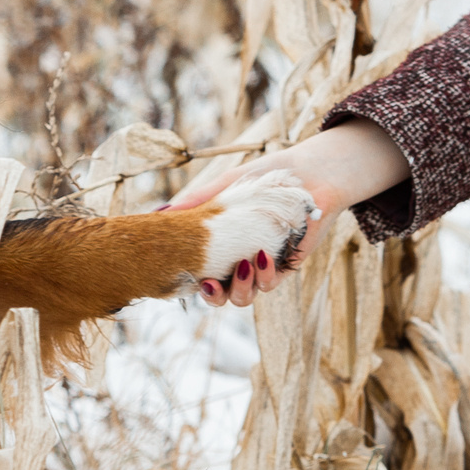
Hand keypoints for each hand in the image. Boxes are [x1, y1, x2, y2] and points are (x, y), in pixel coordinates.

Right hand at [167, 120, 408, 307]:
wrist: (308, 173)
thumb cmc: (265, 177)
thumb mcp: (225, 185)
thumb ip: (196, 201)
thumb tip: (161, 212)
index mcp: (219, 247)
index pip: (199, 274)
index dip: (190, 283)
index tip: (188, 274)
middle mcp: (238, 262)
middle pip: (220, 296)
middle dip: (212, 296)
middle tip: (210, 282)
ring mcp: (262, 267)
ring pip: (244, 297)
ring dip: (239, 288)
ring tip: (241, 265)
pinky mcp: (286, 266)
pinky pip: (270, 283)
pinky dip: (263, 274)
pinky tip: (260, 255)